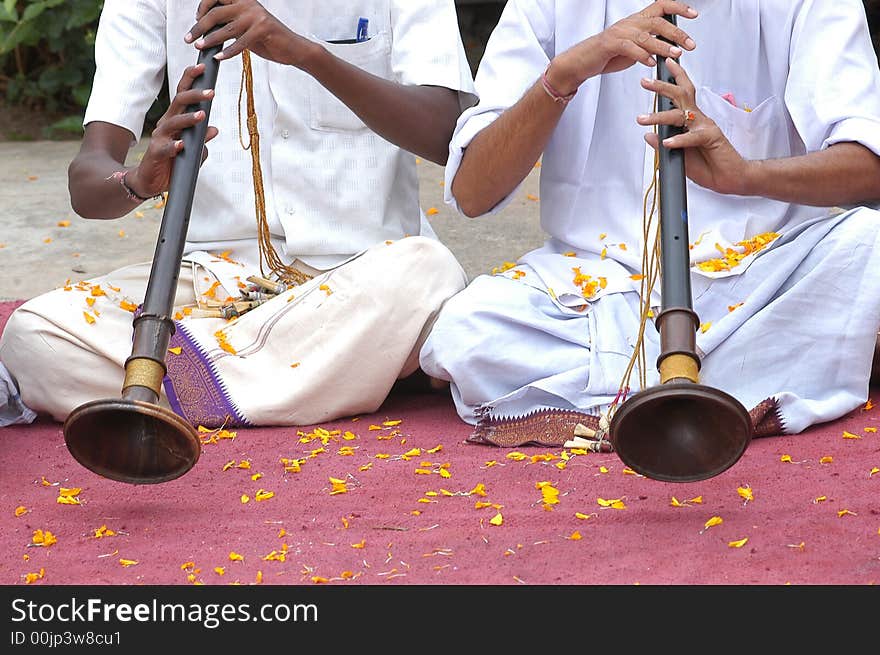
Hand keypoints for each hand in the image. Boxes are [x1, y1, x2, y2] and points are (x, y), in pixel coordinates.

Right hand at [125, 64, 218, 198]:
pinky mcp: (155, 154)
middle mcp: (166, 124)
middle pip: (179, 103)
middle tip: (211, 92)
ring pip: (173, 123)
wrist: (150, 181)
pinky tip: (182, 146)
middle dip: (194, 95)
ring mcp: (160, 138)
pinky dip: (174, 147)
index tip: (204, 68)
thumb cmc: (172, 162)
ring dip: (188, 119)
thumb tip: (214, 129)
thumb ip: (201, 140)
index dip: (191, 81)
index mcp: (175, 119)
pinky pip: (165, 148)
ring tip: (202, 116)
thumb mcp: (192, 151)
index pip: (183, 95)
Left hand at [185, 0, 312, 66]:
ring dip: (209, 39)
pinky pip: (240, 42)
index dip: (202, 7)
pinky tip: (219, 57)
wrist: (293, 48)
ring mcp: (256, 16)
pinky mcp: (262, 30)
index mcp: (244, 0)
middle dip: (199, 27)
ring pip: (226, 29)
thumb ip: (231, 24)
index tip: (196, 21)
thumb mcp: (247, 27)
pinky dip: (228, 52)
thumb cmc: (269, 39)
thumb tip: (208, 29)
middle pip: (216, 13)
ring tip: (199, 46)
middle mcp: (249, 4)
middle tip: (189, 38)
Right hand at [549, 1, 697, 93]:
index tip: (693, 15)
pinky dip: (642, 56)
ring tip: (675, 54)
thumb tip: (668, 48)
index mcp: (637, 20)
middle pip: (658, 21)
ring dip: (663, 46)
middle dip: (676, 33)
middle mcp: (630, 23)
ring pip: (646, 36)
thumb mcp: (634, 48)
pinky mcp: (610, 44)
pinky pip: (629, 48)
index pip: (661, 6)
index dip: (678, 8)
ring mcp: (620, 33)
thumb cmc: (608, 54)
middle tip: (689, 45)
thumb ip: (650, 45)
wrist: (583, 61)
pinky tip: (651, 63)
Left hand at [639, 58, 749, 195]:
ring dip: (660, 116)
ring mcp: (705, 126)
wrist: (730, 178)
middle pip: (680, 96)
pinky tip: (667, 142)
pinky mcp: (712, 138)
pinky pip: (693, 136)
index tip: (659, 68)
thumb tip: (648, 136)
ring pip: (681, 114)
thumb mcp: (679, 156)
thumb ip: (663, 146)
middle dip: (662, 86)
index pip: (682, 95)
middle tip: (645, 81)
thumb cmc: (708, 166)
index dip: (673, 79)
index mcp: (692, 120)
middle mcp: (699, 119)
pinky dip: (679, 139)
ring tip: (643, 119)